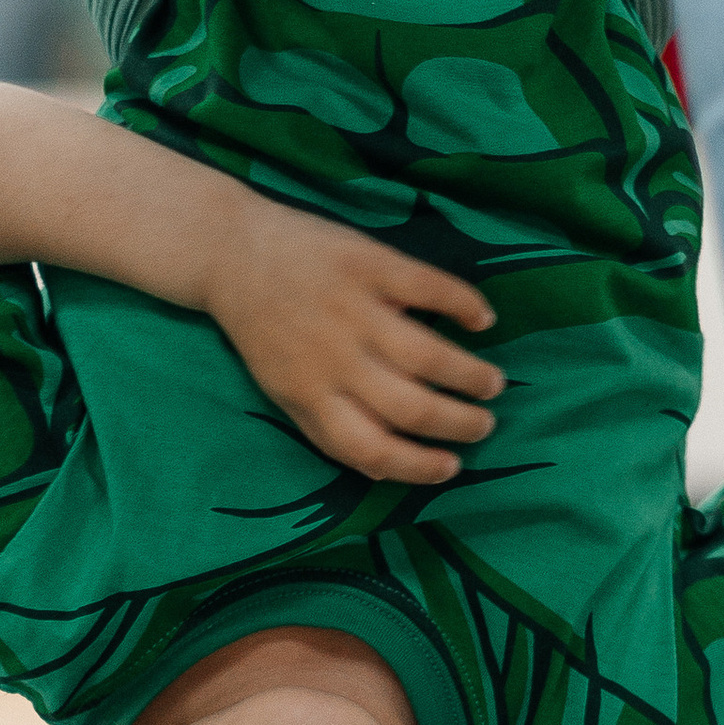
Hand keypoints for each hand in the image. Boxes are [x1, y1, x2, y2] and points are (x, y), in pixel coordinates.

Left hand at [203, 196, 503, 486]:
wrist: (231, 253)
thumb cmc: (262, 330)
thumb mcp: (280, 390)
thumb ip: (325, 428)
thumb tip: (380, 471)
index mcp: (310, 396)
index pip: (373, 448)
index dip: (418, 466)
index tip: (452, 466)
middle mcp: (334, 359)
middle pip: (412, 407)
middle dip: (459, 423)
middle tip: (484, 424)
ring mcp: (354, 309)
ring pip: (429, 355)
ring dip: (469, 375)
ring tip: (492, 384)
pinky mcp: (369, 263)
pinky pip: (429, 289)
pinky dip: (464, 306)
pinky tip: (482, 320)